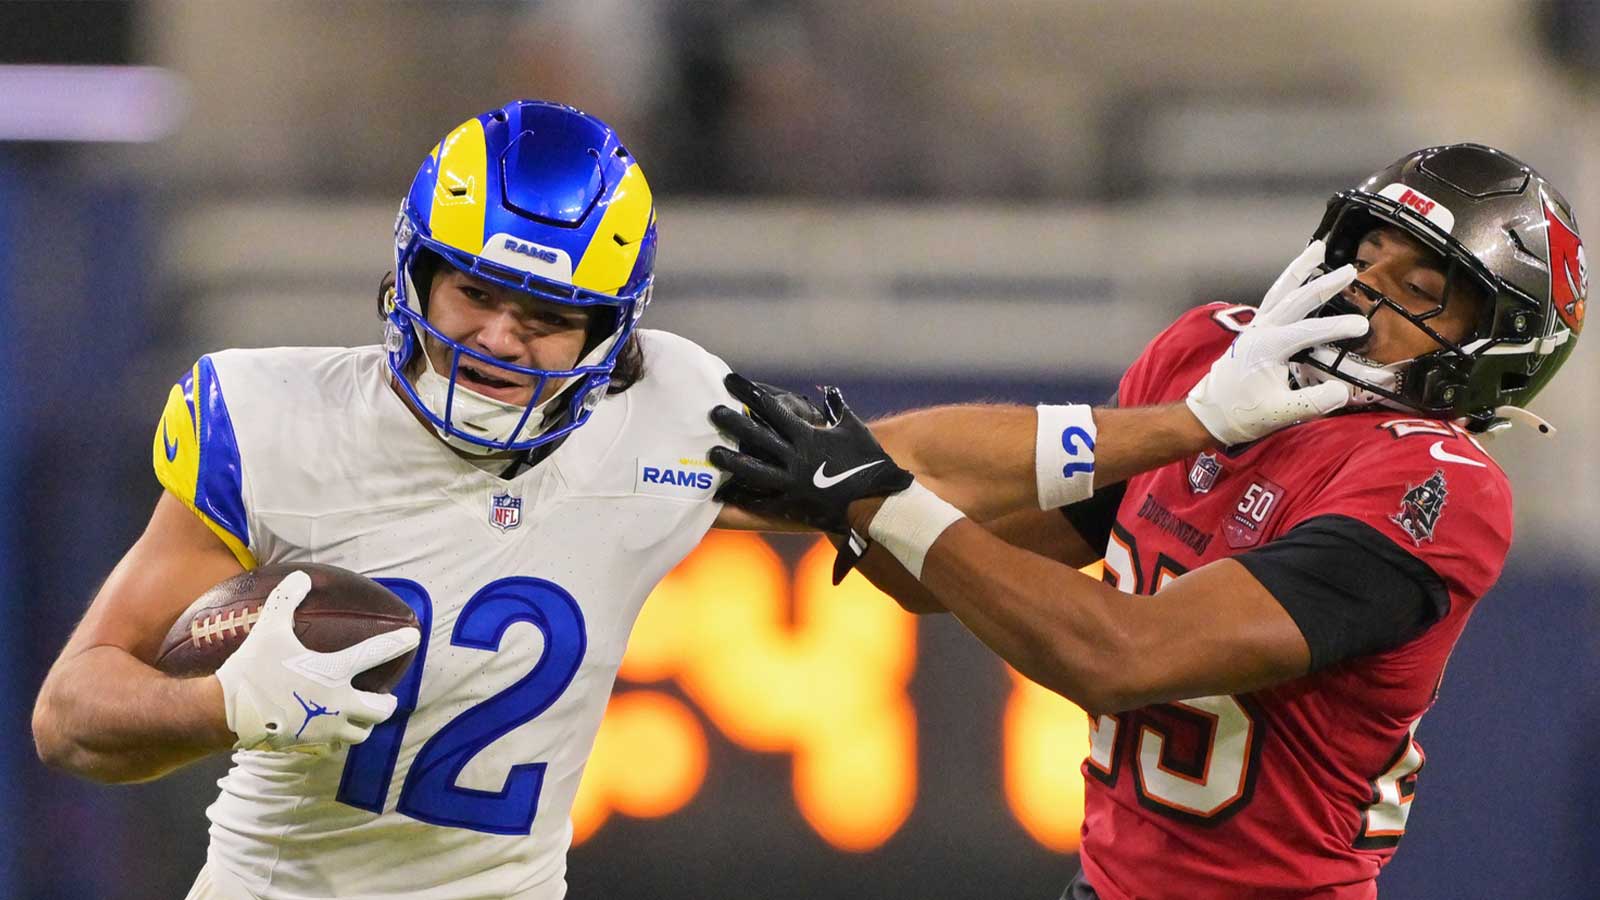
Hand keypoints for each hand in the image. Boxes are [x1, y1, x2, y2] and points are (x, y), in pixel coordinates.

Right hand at [214, 570, 419, 754]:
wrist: (226, 713)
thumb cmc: (252, 669)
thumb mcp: (269, 629)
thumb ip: (286, 600)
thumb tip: (300, 576)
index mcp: (334, 672)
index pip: (375, 654)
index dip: (397, 643)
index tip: (414, 637)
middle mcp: (338, 702)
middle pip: (381, 709)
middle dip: (387, 703)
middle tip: (385, 696)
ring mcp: (326, 727)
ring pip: (361, 731)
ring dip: (366, 722)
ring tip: (362, 713)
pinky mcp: (311, 743)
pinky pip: (336, 744)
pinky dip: (340, 736)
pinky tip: (333, 727)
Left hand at [709, 374, 912, 534]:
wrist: (877, 501)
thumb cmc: (869, 462)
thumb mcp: (854, 429)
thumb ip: (838, 408)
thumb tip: (829, 391)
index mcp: (807, 437)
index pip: (771, 409)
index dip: (748, 393)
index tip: (730, 380)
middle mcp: (795, 458)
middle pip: (756, 437)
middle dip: (733, 423)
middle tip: (711, 412)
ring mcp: (791, 483)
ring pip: (753, 470)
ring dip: (731, 462)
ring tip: (713, 454)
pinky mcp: (791, 506)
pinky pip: (762, 501)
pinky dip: (743, 496)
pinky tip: (725, 493)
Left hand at [1186, 241, 1369, 445]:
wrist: (1210, 415)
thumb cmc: (1241, 414)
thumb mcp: (1280, 412)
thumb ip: (1313, 402)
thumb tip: (1343, 391)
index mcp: (1266, 347)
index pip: (1307, 331)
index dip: (1336, 327)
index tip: (1362, 326)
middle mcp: (1259, 331)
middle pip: (1295, 299)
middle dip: (1323, 284)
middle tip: (1349, 271)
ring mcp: (1255, 329)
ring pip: (1279, 291)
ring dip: (1299, 270)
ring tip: (1317, 249)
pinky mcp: (1253, 333)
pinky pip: (1273, 301)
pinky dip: (1288, 285)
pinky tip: (1299, 280)